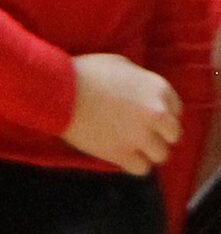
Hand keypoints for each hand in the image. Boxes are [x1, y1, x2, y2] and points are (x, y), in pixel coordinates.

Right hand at [64, 51, 179, 172]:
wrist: (58, 91)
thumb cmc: (84, 73)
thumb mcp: (120, 64)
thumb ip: (138, 79)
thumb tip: (139, 90)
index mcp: (159, 89)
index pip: (176, 111)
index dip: (162, 116)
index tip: (148, 119)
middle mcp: (156, 113)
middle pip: (173, 135)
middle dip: (159, 135)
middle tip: (141, 135)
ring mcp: (140, 135)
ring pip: (161, 155)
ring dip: (148, 152)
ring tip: (132, 148)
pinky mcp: (121, 152)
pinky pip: (141, 169)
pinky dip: (133, 165)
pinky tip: (122, 157)